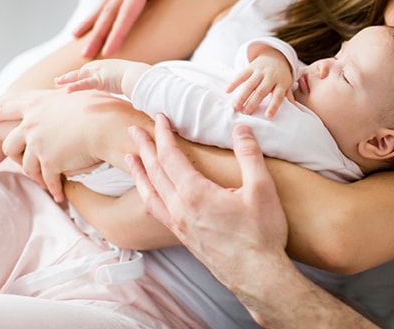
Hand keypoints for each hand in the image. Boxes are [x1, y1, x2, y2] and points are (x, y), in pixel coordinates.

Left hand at [0, 90, 112, 201]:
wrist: (108, 125)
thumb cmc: (103, 107)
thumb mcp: (79, 94)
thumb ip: (66, 95)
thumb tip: (67, 87)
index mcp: (37, 104)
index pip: (4, 107)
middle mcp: (32, 124)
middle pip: (10, 144)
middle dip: (14, 157)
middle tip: (17, 164)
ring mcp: (38, 144)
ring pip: (27, 166)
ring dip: (37, 176)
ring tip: (47, 183)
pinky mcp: (49, 161)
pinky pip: (47, 179)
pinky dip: (53, 188)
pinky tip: (59, 195)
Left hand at [55, 59, 149, 95]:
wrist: (144, 77)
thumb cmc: (143, 80)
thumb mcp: (135, 81)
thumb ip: (130, 86)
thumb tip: (136, 95)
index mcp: (111, 66)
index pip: (93, 70)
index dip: (83, 74)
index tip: (75, 77)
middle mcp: (104, 66)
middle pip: (84, 71)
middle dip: (71, 75)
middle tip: (59, 80)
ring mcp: (101, 72)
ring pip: (79, 75)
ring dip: (67, 79)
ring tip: (57, 82)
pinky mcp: (100, 80)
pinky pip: (84, 84)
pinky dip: (75, 86)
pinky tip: (66, 90)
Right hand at [74, 0, 220, 57]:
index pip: (129, 9)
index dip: (119, 31)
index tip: (109, 52)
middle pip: (111, 8)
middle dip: (97, 33)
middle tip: (83, 57)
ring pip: (109, 2)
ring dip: (94, 21)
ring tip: (77, 38)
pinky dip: (105, 10)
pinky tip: (98, 19)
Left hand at [128, 115, 288, 282]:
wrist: (257, 276)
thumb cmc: (261, 234)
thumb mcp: (262, 189)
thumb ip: (250, 155)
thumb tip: (241, 128)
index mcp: (195, 194)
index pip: (170, 157)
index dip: (163, 135)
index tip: (159, 117)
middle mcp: (180, 209)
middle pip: (154, 172)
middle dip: (144, 148)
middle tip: (134, 130)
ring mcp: (179, 225)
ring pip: (150, 193)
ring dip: (139, 172)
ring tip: (131, 159)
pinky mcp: (184, 237)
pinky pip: (156, 210)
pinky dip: (147, 194)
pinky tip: (150, 193)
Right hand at [227, 48, 294, 116]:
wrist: (275, 56)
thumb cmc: (281, 76)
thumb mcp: (287, 85)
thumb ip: (288, 96)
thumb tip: (296, 110)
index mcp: (281, 83)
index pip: (278, 96)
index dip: (273, 106)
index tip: (268, 116)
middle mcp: (271, 76)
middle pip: (261, 91)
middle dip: (253, 102)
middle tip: (245, 113)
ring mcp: (260, 71)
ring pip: (250, 84)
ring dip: (242, 95)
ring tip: (235, 106)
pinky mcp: (251, 67)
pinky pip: (241, 74)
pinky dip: (234, 82)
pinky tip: (228, 91)